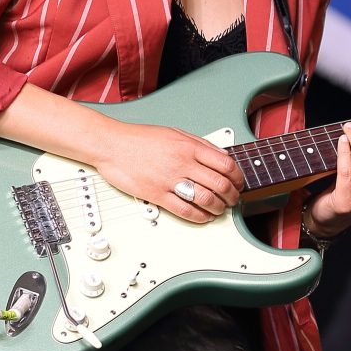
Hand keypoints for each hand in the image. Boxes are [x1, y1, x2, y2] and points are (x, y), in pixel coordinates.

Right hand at [94, 122, 244, 223]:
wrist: (112, 145)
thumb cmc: (140, 138)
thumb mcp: (176, 133)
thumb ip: (199, 144)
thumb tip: (220, 155)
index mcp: (190, 146)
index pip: (226, 164)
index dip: (238, 177)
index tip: (239, 182)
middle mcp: (183, 163)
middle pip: (220, 183)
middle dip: (232, 195)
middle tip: (233, 199)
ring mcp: (170, 180)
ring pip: (206, 199)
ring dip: (219, 207)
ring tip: (221, 209)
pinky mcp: (157, 195)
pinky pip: (185, 210)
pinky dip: (199, 216)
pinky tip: (203, 216)